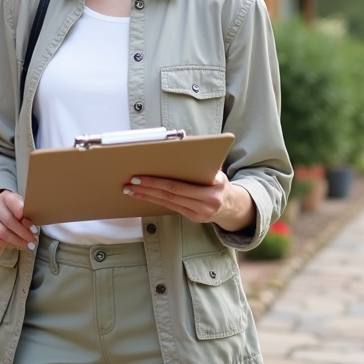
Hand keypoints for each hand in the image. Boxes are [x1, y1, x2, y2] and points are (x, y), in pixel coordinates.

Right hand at [0, 190, 38, 249]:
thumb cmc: (14, 207)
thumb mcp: (22, 205)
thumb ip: (27, 214)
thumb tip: (31, 228)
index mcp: (6, 196)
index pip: (16, 206)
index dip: (25, 219)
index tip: (34, 229)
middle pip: (9, 222)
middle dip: (23, 234)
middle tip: (33, 242)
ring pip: (2, 233)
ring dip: (16, 242)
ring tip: (27, 246)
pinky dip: (6, 244)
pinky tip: (15, 245)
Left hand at [124, 171, 255, 231]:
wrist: (232, 205)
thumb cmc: (219, 182)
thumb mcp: (217, 170)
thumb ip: (204, 161)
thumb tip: (186, 145)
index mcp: (213, 186)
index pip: (180, 185)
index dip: (158, 183)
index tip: (141, 177)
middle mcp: (207, 202)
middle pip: (171, 194)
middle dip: (148, 188)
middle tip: (131, 182)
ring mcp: (200, 213)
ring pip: (168, 202)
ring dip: (147, 196)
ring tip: (131, 190)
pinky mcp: (194, 218)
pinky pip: (171, 208)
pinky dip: (155, 201)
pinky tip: (143, 197)